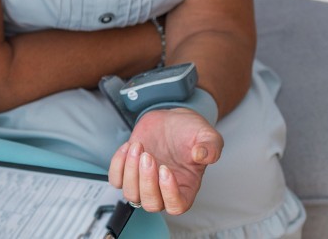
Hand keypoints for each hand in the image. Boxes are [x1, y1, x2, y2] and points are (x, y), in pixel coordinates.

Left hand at [108, 108, 222, 215]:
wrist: (171, 121)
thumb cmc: (189, 132)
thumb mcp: (207, 135)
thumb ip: (211, 146)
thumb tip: (202, 155)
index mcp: (186, 187)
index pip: (176, 206)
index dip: (169, 193)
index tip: (166, 170)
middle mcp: (164, 189)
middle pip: (151, 204)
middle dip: (146, 180)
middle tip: (148, 156)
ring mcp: (145, 182)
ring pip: (131, 194)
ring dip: (130, 171)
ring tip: (138, 147)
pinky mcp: (130, 171)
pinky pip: (116, 180)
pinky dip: (117, 165)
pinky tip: (128, 147)